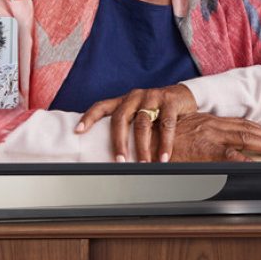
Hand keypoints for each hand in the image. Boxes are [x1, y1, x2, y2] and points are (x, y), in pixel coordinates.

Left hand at [75, 84, 198, 162]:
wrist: (182, 95)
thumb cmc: (155, 110)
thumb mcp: (138, 113)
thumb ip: (126, 125)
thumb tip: (106, 151)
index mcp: (124, 100)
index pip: (102, 106)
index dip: (89, 117)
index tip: (78, 131)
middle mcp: (135, 96)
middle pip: (121, 118)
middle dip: (119, 142)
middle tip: (120, 162)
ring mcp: (153, 97)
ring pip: (143, 124)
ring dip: (143, 147)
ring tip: (143, 164)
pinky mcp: (170, 102)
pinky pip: (166, 125)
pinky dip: (165, 143)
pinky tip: (163, 158)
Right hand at [159, 112, 260, 161]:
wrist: (143, 136)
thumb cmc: (158, 136)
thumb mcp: (181, 130)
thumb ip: (195, 134)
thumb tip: (205, 143)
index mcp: (207, 120)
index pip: (238, 123)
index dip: (256, 129)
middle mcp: (212, 126)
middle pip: (246, 130)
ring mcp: (210, 138)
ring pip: (245, 139)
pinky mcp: (204, 152)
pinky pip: (230, 158)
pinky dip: (246, 162)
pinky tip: (258, 166)